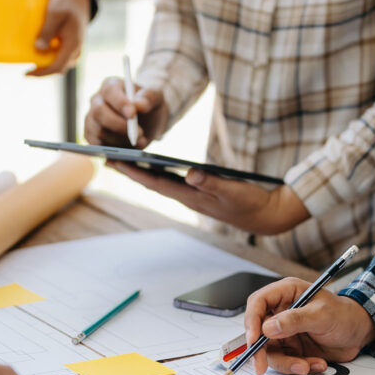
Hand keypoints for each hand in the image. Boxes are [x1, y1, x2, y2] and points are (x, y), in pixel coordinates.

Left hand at [27, 0, 90, 75]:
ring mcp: (75, 49)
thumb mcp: (55, 14)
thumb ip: (47, 30)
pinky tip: (41, 53)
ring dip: (47, 66)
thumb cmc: (66, 4)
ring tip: (33, 60)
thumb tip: (38, 48)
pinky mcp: (71, 46)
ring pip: (61, 64)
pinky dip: (51, 59)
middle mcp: (76, 50)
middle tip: (27, 69)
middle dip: (43, 71)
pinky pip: (61, 58)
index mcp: (73, 45)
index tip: (26, 73)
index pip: (57, 67)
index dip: (41, 73)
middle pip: (59, 69)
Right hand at [84, 78, 167, 147]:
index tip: (132, 114)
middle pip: (98, 112)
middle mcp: (97, 101)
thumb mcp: (156, 97)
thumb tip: (139, 105)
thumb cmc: (149, 104)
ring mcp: (92, 120)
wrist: (148, 120)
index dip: (119, 103)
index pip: (109, 91)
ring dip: (119, 140)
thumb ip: (149, 97)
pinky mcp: (92, 137)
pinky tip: (128, 151)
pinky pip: (96, 146)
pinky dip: (112, 151)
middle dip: (119, 125)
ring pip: (97, 131)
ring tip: (140, 141)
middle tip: (140, 133)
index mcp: (111, 86)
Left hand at [111, 164, 309, 234]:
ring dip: (142, 173)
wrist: (266, 215)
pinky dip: (159, 173)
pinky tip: (153, 165)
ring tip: (124, 160)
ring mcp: (194, 196)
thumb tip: (190, 172)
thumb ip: (212, 181)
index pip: (157, 183)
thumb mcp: (233, 190)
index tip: (116, 163)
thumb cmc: (250, 202)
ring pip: (161, 183)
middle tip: (108, 159)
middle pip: (153, 183)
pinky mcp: (200, 192)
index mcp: (192, 196)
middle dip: (131, 172)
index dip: (135, 173)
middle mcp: (188, 197)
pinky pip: (173, 182)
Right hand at [242, 277, 374, 374]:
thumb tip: (268, 328)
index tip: (254, 339)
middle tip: (261, 366)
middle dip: (260, 350)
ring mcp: (285, 332)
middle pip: (257, 331)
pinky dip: (299, 367)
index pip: (258, 303)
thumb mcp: (322, 315)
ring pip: (269, 351)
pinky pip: (285, 362)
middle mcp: (281, 312)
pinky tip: (317, 364)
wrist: (359, 333)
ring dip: (286, 363)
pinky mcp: (291, 349)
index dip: (251, 321)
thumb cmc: (344, 315)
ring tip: (307, 365)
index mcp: (286, 293)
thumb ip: (295, 320)